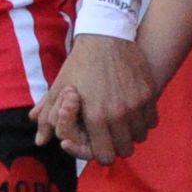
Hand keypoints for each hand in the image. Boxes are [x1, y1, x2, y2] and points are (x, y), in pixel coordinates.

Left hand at [46, 31, 157, 162]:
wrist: (106, 35)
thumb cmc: (79, 63)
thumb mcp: (59, 88)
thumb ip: (49, 118)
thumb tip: (40, 141)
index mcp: (96, 116)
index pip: (105, 156)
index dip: (99, 153)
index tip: (96, 145)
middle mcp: (120, 113)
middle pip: (125, 150)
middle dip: (115, 146)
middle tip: (108, 136)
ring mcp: (137, 104)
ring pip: (139, 137)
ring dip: (130, 135)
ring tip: (120, 125)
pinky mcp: (149, 94)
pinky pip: (151, 122)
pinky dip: (142, 122)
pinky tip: (131, 114)